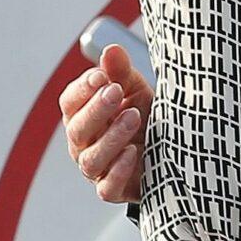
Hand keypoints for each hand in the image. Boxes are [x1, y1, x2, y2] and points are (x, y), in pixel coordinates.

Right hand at [60, 43, 153, 204]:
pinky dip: (117, 171)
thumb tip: (111, 50)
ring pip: (91, 158)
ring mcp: (97, 169)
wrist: (171, 151)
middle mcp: (84, 143)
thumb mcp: (137, 92)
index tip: (101, 75)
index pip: (70, 102)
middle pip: (78, 129)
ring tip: (133, 117)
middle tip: (116, 92)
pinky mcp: (114, 190)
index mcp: (83, 116)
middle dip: (96, 109)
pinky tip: (133, 153)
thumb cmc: (146, 118)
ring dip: (111, 137)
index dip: (82, 89)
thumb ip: (122, 73)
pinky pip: (107, 187)